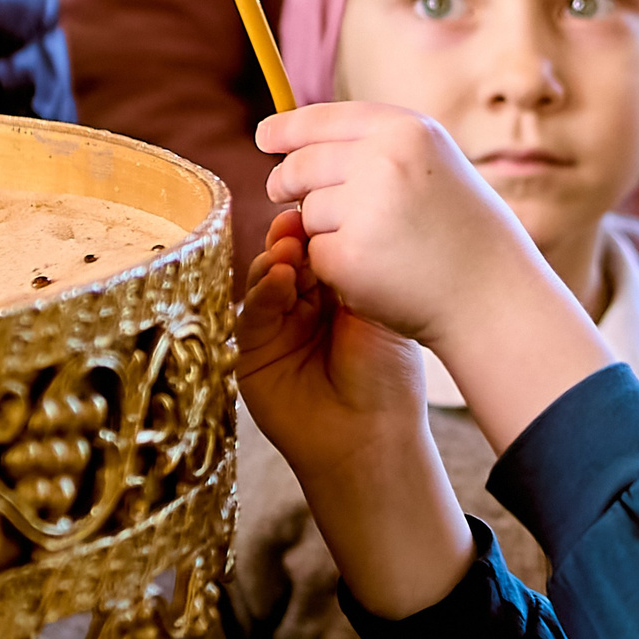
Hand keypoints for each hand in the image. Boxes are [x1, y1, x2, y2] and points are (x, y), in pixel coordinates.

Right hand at [237, 209, 473, 617]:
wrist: (372, 436)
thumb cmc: (387, 374)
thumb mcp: (377, 309)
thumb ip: (353, 268)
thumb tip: (335, 218)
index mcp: (337, 289)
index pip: (320, 244)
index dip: (320, 223)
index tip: (327, 202)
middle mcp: (303, 303)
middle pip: (287, 253)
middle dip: (294, 234)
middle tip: (302, 220)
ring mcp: (276, 326)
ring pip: (264, 277)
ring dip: (275, 259)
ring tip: (292, 250)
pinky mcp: (252, 352)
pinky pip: (251, 312)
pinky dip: (263, 291)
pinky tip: (281, 279)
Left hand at [258, 102, 538, 347]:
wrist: (492, 294)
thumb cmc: (463, 231)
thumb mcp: (433, 165)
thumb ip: (378, 145)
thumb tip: (299, 140)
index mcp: (406, 130)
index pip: (324, 120)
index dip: (287, 129)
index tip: (264, 136)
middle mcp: (383, 161)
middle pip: (300, 166)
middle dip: (285, 181)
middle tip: (280, 191)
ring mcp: (365, 208)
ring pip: (306, 214)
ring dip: (323, 230)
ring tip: (373, 244)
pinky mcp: (350, 256)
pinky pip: (314, 254)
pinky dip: (333, 266)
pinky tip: (372, 272)